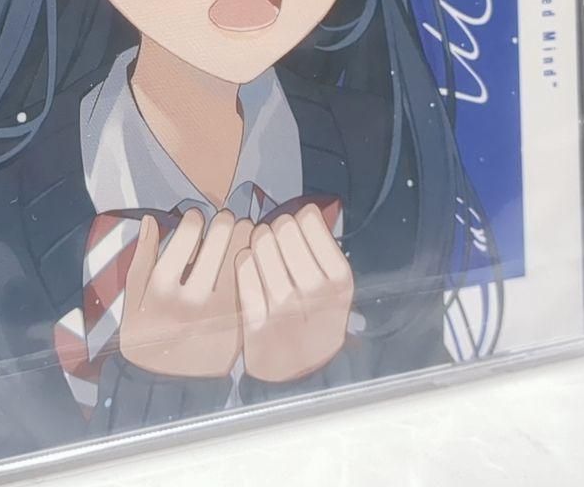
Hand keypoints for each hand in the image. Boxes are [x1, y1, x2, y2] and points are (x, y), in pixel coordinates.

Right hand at [120, 208, 253, 377]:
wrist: (167, 383)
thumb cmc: (146, 331)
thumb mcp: (134, 295)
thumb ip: (142, 255)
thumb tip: (150, 218)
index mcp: (164, 287)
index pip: (189, 233)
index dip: (195, 218)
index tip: (196, 217)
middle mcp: (193, 299)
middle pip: (221, 240)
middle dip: (224, 222)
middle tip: (226, 219)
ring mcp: (220, 314)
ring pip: (243, 258)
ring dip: (245, 238)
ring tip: (242, 231)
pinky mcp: (238, 326)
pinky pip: (253, 284)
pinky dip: (254, 266)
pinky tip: (251, 257)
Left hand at [235, 203, 354, 382]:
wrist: (299, 376)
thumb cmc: (315, 320)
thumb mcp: (335, 290)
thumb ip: (324, 251)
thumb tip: (307, 208)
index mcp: (340, 282)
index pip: (309, 222)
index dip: (299, 219)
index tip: (298, 227)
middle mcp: (316, 293)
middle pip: (283, 229)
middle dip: (276, 228)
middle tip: (276, 237)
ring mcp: (285, 308)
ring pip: (261, 244)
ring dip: (257, 241)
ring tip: (262, 250)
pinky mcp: (256, 321)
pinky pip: (243, 269)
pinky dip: (243, 261)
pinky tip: (249, 266)